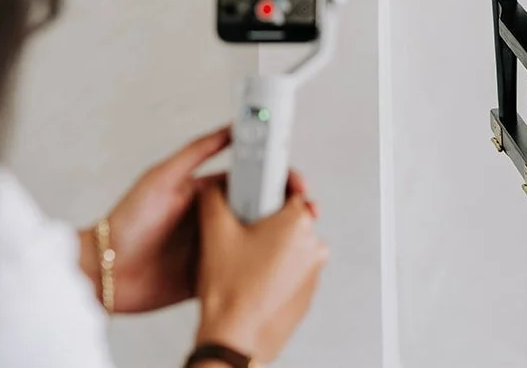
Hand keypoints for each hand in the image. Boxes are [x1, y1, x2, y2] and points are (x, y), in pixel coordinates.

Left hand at [81, 127, 312, 312]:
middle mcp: (216, 219)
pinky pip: (244, 271)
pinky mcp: (211, 276)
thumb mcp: (162, 177)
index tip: (294, 178)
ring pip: (259, 241)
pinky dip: (264, 267)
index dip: (276, 177)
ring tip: (299, 236)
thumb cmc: (127, 221)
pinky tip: (279, 265)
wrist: (107, 272)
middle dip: (288, 208)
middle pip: (262, 209)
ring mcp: (216, 249)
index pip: (252, 179)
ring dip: (281, 237)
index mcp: (207, 193)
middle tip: (306, 210)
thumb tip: (230, 127)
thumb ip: (197, 152)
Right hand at [194, 180, 328, 363]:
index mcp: (297, 222)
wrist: (234, 337)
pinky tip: (252, 279)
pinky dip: (277, 271)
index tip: (256, 198)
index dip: (267, 192)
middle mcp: (313, 245)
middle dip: (268, 223)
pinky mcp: (308, 293)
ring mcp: (313, 272)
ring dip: (272, 248)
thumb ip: (213, 198)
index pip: (289, 191)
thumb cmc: (230, 289)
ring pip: (291, 246)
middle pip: (289, 219)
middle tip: (243, 233)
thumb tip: (214, 189)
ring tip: (244, 260)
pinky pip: (293, 271)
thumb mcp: (214, 231)